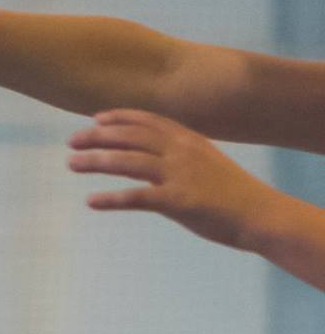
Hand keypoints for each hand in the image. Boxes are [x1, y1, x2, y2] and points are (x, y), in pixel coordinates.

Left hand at [67, 110, 281, 250]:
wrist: (262, 215)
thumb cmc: (231, 192)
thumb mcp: (206, 163)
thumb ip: (178, 155)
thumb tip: (149, 157)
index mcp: (188, 140)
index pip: (147, 121)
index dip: (118, 117)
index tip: (95, 119)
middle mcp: (181, 151)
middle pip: (129, 137)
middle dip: (97, 136)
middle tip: (72, 142)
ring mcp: (179, 174)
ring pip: (126, 162)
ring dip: (94, 161)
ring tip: (71, 163)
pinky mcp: (178, 200)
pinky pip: (136, 197)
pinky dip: (111, 199)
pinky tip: (91, 201)